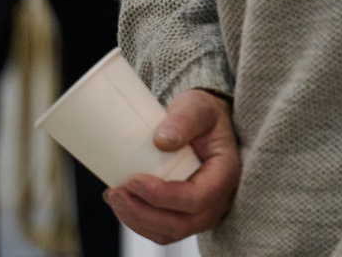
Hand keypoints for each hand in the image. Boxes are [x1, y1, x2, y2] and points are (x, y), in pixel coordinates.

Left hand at [105, 88, 239, 242]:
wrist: (204, 126)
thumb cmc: (204, 116)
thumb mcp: (197, 108)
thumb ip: (184, 119)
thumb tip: (162, 141)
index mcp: (226, 173)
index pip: (198, 198)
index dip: (164, 196)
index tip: (135, 181)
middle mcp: (218, 200)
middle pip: (180, 224)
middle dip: (143, 213)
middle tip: (117, 192)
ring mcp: (203, 212)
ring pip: (168, 232)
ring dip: (137, 220)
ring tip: (115, 196)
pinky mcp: (186, 216)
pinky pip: (162, 231)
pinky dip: (139, 223)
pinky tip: (123, 204)